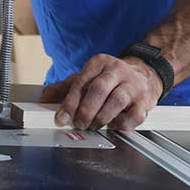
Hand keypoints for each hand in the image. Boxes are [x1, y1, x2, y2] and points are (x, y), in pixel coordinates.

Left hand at [39, 54, 161, 130]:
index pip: (81, 82)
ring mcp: (133, 84)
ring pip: (117, 101)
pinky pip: (134, 115)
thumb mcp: (86, 77)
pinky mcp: (146, 100)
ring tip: (94, 126)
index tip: (61, 118)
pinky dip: (122, 124)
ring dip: (102, 118)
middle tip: (79, 124)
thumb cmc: (110, 79)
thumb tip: (44, 99)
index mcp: (99, 63)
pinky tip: (114, 125)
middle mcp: (117, 70)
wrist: (144, 74)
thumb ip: (64, 88)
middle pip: (99, 89)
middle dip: (86, 110)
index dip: (70, 102)